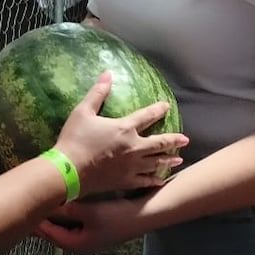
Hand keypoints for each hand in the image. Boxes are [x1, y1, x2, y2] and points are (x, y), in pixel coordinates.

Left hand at [38, 196, 148, 254]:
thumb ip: (67, 209)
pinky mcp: (93, 231)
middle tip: (28, 207)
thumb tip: (49, 202)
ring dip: (54, 217)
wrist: (143, 215)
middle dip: (43, 221)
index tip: (25, 210)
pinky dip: (65, 216)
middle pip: (54, 233)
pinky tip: (60, 204)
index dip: (37, 222)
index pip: (50, 235)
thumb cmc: (118, 216)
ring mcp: (88, 239)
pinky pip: (72, 224)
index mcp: (78, 245)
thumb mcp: (90, 211)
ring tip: (40, 204)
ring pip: (63, 228)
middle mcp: (81, 245)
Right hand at [53, 71, 187, 197]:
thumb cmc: (74, 139)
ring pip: (155, 163)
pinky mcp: (125, 181)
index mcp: (124, 128)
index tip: (166, 106)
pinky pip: (144, 181)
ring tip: (178, 160)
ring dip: (168, 160)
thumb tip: (107, 73)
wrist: (69, 171)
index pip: (146, 116)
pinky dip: (154, 180)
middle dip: (173, 140)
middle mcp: (133, 147)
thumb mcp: (83, 112)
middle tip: (185, 140)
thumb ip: (97, 93)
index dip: (158, 109)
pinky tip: (160, 181)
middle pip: (159, 143)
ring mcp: (131, 166)